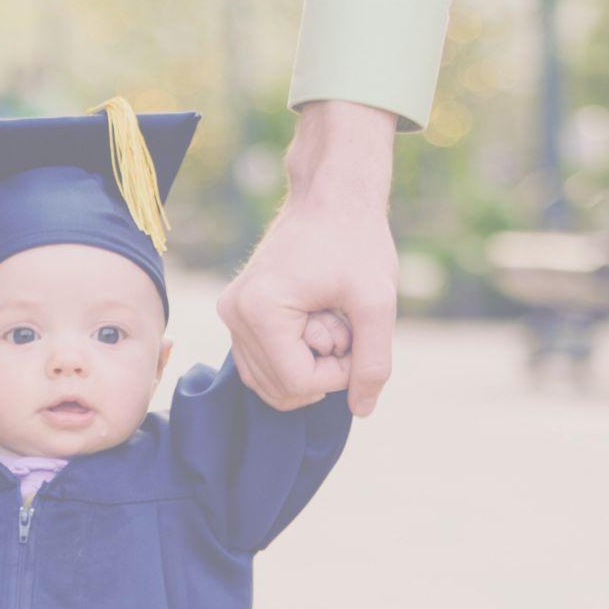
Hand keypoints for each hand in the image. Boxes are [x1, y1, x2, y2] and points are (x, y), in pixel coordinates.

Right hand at [216, 101, 396, 415]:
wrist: (332, 198)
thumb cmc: (357, 242)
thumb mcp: (378, 302)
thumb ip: (374, 362)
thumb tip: (362, 410)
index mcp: (259, 309)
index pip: (299, 382)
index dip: (339, 374)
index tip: (355, 335)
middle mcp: (233, 314)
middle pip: (282, 388)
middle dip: (324, 368)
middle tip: (341, 322)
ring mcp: (230, 314)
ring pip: (271, 384)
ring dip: (311, 363)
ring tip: (329, 318)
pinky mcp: (237, 314)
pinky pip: (264, 366)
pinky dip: (296, 358)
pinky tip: (317, 323)